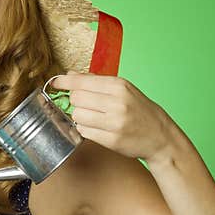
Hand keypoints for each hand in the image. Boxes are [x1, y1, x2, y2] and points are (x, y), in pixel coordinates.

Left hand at [50, 71, 173, 162]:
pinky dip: (86, 130)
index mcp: (119, 86)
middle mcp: (117, 102)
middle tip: (86, 106)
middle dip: (76, 102)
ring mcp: (115, 122)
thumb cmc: (139, 110)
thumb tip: (70, 74)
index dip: (64, 82)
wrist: (160, 135)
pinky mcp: (112, 140)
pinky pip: (84, 132)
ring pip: (77, 116)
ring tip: (94, 118)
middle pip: (76, 99)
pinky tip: (97, 128)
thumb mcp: (123, 89)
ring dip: (80, 118)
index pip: (82, 81)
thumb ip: (95, 80)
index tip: (54, 83)